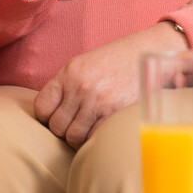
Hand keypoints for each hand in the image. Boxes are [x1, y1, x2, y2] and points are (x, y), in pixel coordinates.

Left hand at [34, 22, 185, 146]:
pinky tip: (102, 131)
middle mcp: (79, 87)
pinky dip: (96, 140)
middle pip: (56, 127)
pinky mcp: (114, 113)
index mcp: (68, 73)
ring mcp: (96, 101)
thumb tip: (50, 115)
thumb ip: (67, 87)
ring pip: (73, 137)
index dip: (47, 118)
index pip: (41, 108)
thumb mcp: (86, 66)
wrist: (151, 52)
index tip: (58, 118)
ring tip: (91, 129)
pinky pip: (93, 139)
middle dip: (65, 131)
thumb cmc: (117, 62)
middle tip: (78, 126)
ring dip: (80, 139)